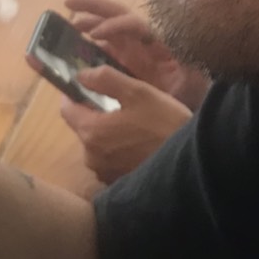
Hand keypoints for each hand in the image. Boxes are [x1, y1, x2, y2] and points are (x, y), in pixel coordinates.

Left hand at [58, 64, 192, 184]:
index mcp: (91, 131)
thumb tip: (80, 75)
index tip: (85, 84)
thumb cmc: (165, 122)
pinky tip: (137, 145)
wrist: (192, 162)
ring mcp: (103, 173)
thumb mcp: (138, 92)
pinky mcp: (117, 183)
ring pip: (96, 145)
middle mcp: (91, 156)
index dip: (73, 94)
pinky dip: (117, 151)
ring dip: (107, 133)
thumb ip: (105, 79)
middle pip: (82, 127)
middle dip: (94, 114)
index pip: (66, 109)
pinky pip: (109, 160)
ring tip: (132, 125)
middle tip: (119, 104)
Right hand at [63, 0, 209, 110]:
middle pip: (117, 14)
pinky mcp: (126, 60)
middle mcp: (143, 39)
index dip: (115, 25)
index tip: (95, 35)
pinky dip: (89, 45)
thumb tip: (178, 55)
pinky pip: (106, 47)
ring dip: (88, 22)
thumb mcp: (191, 80)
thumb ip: (185, 69)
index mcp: (159, 40)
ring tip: (68, 25)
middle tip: (68, 2)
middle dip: (94, 6)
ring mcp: (133, 48)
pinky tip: (74, 51)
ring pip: (108, 28)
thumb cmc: (193, 91)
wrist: (193, 103)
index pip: (135, 24)